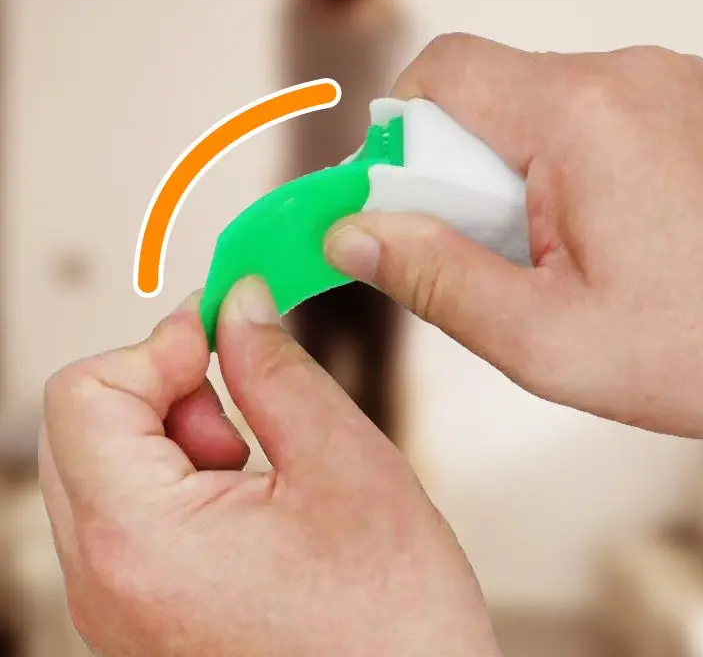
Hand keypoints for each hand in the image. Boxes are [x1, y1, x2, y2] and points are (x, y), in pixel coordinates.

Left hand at [40, 278, 498, 655]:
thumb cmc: (393, 624)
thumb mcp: (346, 464)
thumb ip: (275, 369)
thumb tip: (239, 304)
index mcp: (140, 543)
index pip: (84, 394)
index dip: (158, 343)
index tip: (222, 329)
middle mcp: (105, 586)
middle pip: (84, 426)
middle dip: (164, 386)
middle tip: (243, 393)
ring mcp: (118, 610)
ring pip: (106, 469)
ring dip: (177, 434)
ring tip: (260, 461)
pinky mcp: (144, 618)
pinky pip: (130, 516)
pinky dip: (182, 480)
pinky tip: (253, 499)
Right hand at [324, 34, 702, 444]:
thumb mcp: (547, 340)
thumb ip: (435, 279)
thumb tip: (354, 235)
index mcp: (584, 116)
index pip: (440, 74)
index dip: (395, 137)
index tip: (397, 208)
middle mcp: (627, 76)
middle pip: (484, 93)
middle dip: (456, 174)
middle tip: (484, 254)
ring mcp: (663, 83)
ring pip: (531, 106)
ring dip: (509, 176)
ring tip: (548, 256)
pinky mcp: (683, 102)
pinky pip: (584, 116)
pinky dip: (558, 169)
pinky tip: (592, 236)